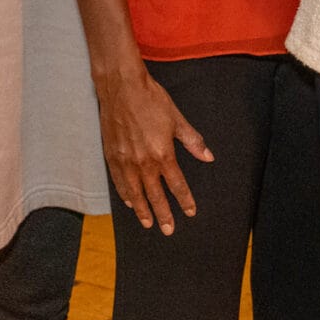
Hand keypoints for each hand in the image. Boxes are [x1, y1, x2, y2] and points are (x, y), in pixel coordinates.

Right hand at [95, 68, 212, 233]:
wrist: (122, 88)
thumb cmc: (152, 101)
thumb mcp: (177, 119)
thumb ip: (193, 141)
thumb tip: (209, 157)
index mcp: (162, 154)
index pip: (176, 184)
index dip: (184, 200)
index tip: (190, 213)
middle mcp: (143, 162)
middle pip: (155, 194)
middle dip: (163, 213)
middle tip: (168, 230)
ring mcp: (125, 161)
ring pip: (134, 193)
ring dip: (142, 209)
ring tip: (148, 223)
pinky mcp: (111, 156)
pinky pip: (118, 181)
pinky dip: (124, 194)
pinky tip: (129, 202)